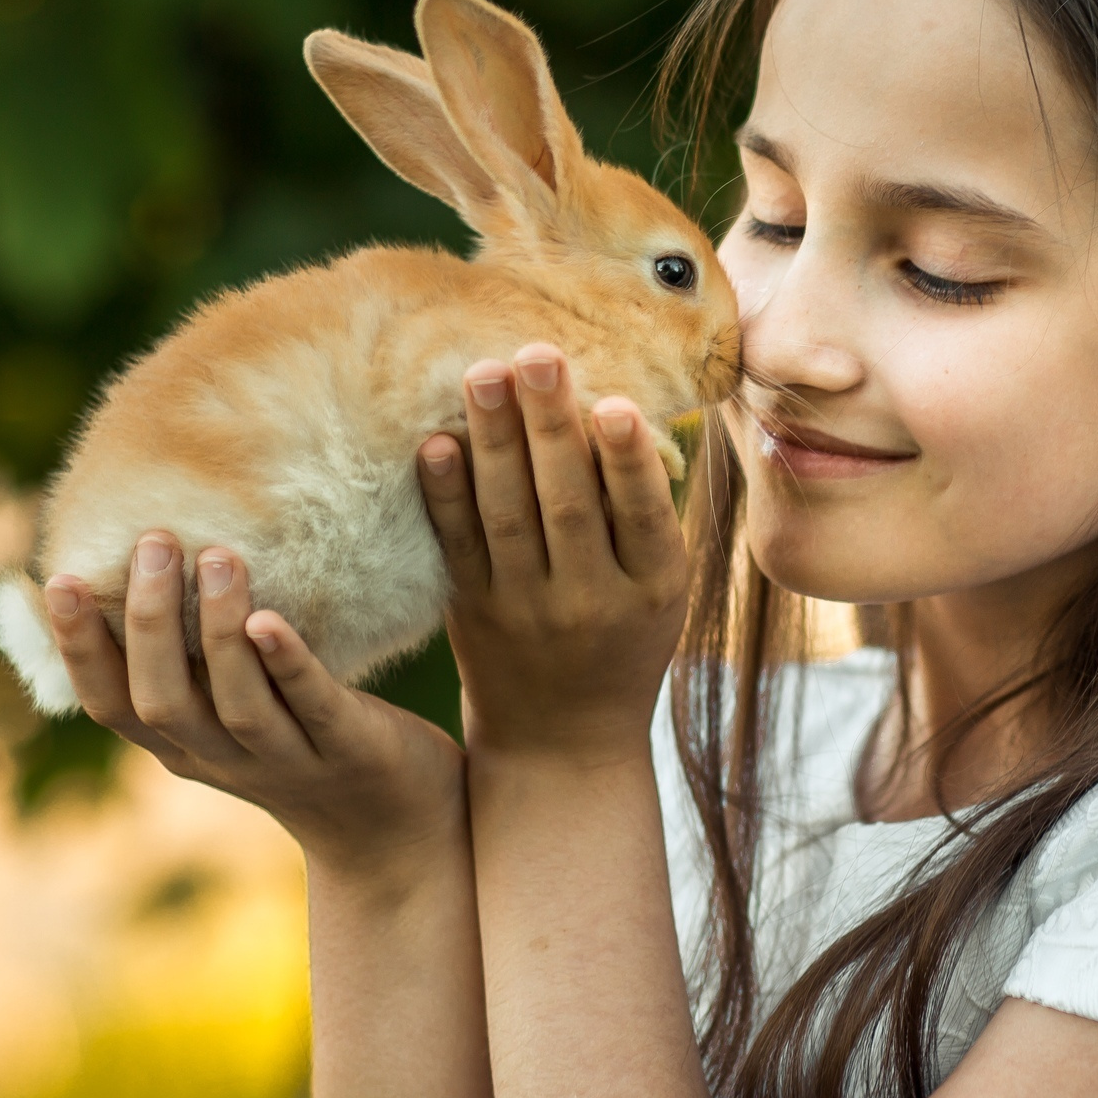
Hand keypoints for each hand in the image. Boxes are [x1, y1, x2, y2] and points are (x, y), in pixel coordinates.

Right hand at [43, 534, 465, 880]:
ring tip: (217, 556)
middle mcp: (223, 758)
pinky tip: (269, 620)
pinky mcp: (347, 749)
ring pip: (237, 703)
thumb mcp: (232, 703)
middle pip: (164, 702)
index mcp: (183, 744)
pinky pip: (310, 705)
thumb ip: (194, 654)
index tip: (60, 580)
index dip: (79, 649)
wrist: (394, 823)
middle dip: (149, 623)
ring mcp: (286, 759)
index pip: (111, 703)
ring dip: (218, 630)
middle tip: (154, 541)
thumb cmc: (302, 736)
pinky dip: (286, 663)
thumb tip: (150, 554)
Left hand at [419, 341, 689, 765]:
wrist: (562, 744)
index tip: (615, 402)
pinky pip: (457, 547)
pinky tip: (436, 441)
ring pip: (507, 516)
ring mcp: (525, 610)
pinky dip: (445, 494)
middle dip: (550, 426)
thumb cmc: (625, 644)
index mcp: (652, 591)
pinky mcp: (473, 613)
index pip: (639, 518)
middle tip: (537, 354)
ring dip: (494, 441)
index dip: (627, 462)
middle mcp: (589, 602)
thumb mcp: (661, 593)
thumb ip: (645, 516)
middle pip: (566, 505)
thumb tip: (621, 409)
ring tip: (485, 371)